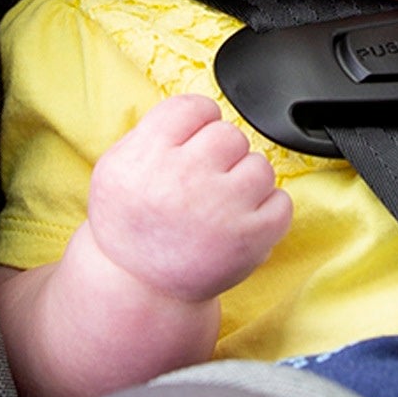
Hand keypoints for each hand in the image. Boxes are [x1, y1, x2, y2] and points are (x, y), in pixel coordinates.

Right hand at [88, 95, 292, 302]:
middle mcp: (183, 180)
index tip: (193, 141)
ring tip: (219, 206)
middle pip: (230, 134)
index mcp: (146, 158)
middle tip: (202, 182)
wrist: (139, 289)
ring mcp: (221, 210)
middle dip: (220, 155)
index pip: (194, 107)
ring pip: (260, 166)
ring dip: (244, 182)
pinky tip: (239, 222)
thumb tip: (201, 110)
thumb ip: (155, 131)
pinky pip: (282, 201)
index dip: (197, 122)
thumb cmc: (130, 225)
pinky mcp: (250, 238)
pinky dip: (266, 210)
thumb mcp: (116, 168)